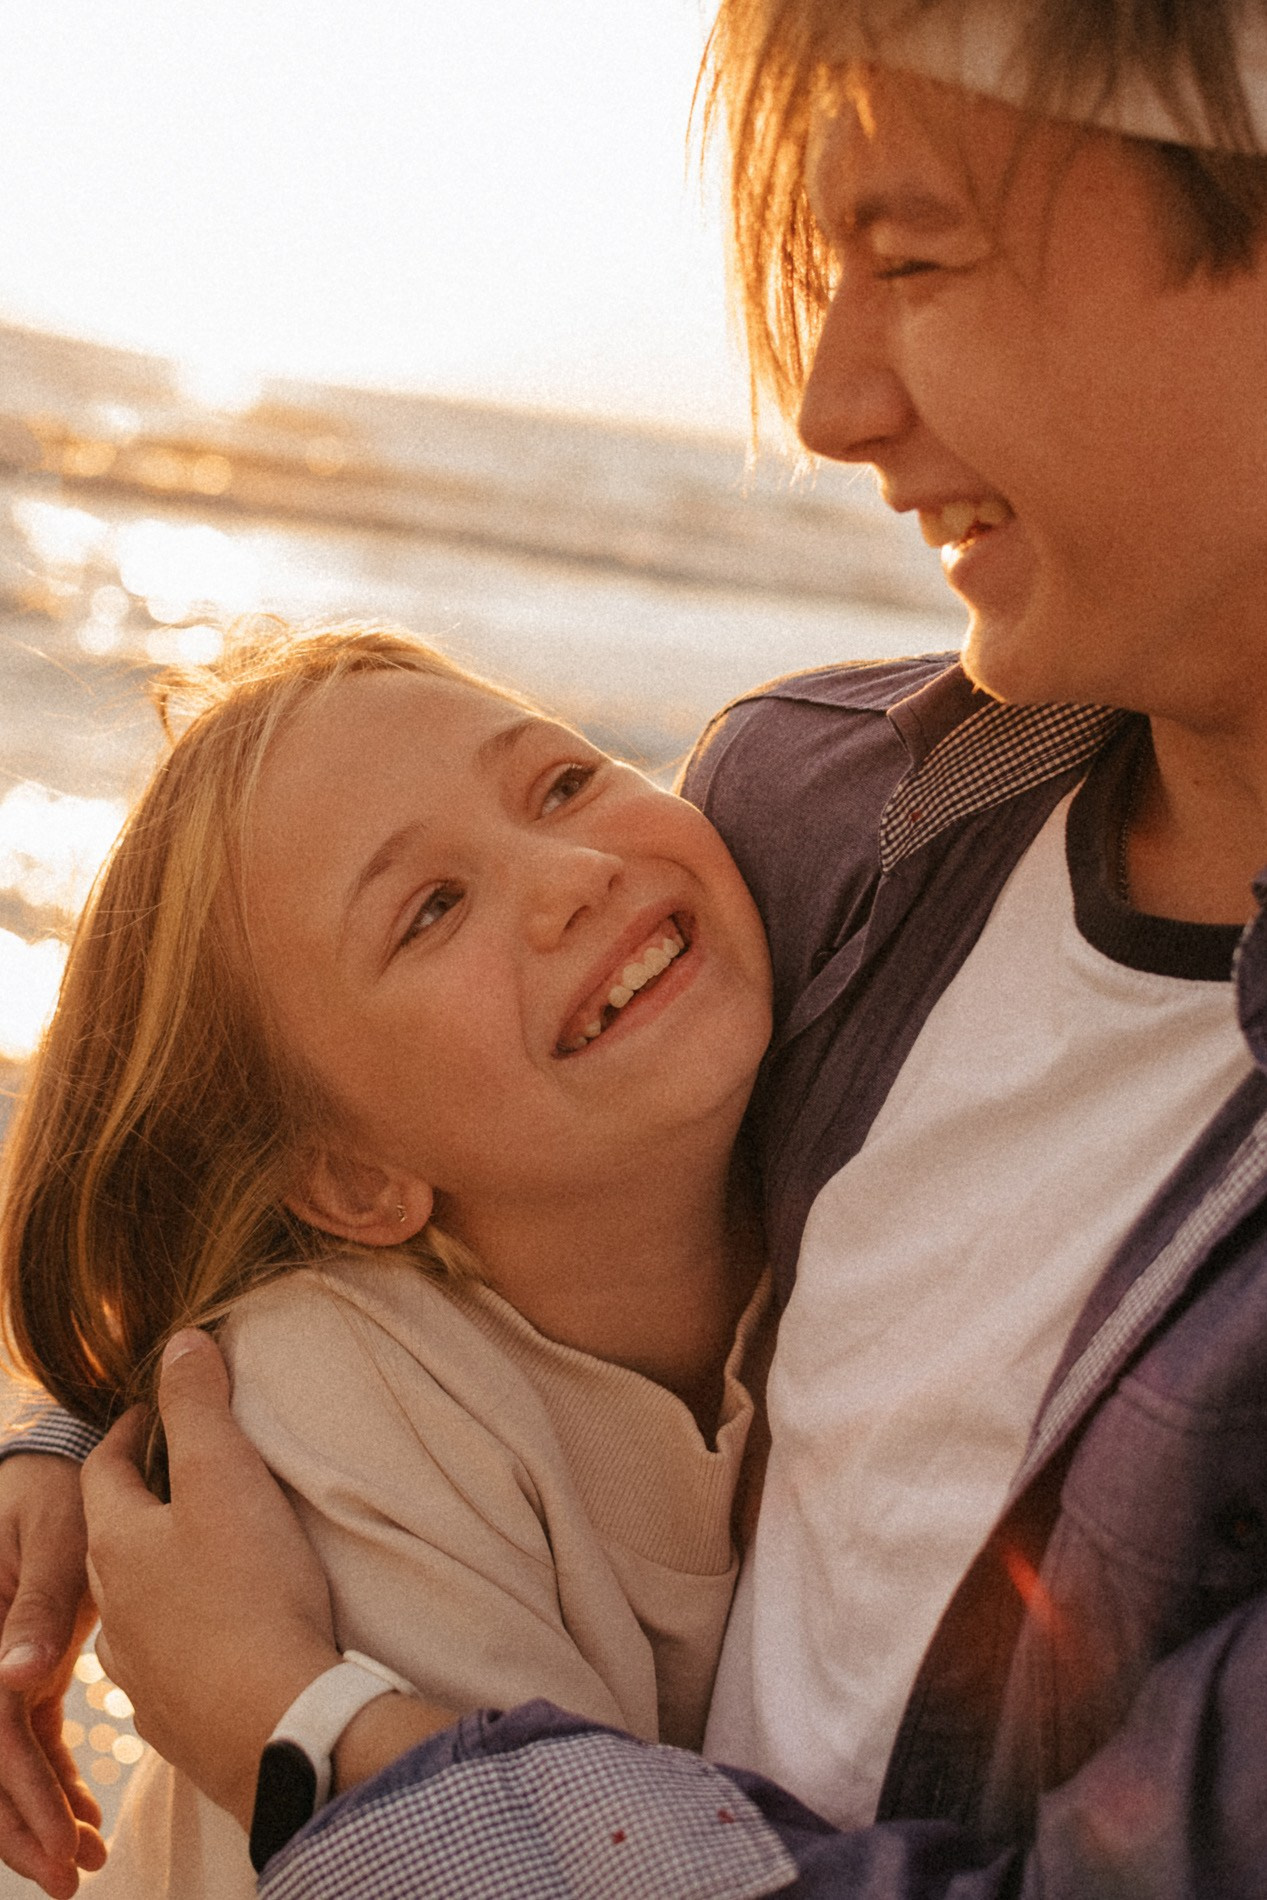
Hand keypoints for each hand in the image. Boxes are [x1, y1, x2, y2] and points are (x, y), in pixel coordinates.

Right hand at [0, 1452, 104, 1897]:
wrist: (50, 1465)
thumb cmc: (52, 1489)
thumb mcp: (53, 1532)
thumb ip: (40, 1601)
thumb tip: (17, 1678)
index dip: (20, 1796)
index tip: (59, 1848)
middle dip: (18, 1828)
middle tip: (68, 1879)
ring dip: (31, 1816)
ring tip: (79, 1862)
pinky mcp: (17, 1673)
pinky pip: (22, 1742)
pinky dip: (47, 1784)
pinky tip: (83, 1820)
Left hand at [81, 1331, 339, 1829]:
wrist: (274, 1724)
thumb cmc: (250, 1591)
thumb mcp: (226, 1474)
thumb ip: (199, 1403)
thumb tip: (180, 1341)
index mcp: (117, 1544)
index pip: (104, 1469)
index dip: (130, 1431)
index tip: (154, 1410)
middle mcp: (115, 1610)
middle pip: (113, 1539)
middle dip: (140, 1501)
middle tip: (177, 1475)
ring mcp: (140, 1671)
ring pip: (135, 1607)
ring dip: (158, 1576)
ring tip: (198, 1557)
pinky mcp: (177, 1718)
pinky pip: (167, 1664)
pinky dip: (183, 1637)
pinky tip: (213, 1638)